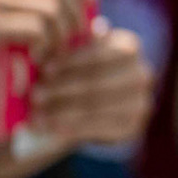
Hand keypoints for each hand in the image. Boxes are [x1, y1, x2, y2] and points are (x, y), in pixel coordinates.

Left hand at [31, 18, 153, 145]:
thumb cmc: (76, 73)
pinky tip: (51, 129)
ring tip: (37, 116)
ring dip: (63, 112)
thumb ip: (60, 51)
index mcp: (129, 48)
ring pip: (97, 106)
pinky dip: (72, 129)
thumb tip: (38, 52)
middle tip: (35, 96)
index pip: (100, 54)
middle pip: (98, 82)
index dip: (71, 62)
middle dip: (64, 89)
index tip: (44, 69)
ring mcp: (141, 103)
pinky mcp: (133, 127)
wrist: (91, 106)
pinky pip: (100, 128)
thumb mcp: (71, 56)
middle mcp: (142, 75)